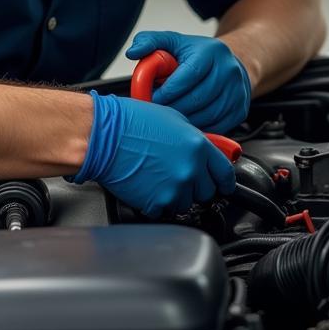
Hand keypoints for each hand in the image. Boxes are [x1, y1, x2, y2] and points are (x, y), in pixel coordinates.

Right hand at [71, 92, 235, 218]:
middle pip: (206, 192)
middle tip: (179, 175)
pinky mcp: (156, 203)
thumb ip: (194, 139)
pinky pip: (163, 210)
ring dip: (176, 195)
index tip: (222, 184)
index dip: (224, 180)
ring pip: (186, 204)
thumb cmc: (131, 122)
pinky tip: (146, 185)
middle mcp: (190, 169)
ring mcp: (174, 189)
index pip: (225, 173)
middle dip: (196, 186)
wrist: (104, 136)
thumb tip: (203, 152)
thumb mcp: (173, 119)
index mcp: (198, 147)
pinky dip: (156, 202)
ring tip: (158, 178)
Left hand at [127, 30, 251, 133]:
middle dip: (173, 109)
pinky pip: (217, 126)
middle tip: (158, 113)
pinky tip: (187, 123)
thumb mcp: (172, 41)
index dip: (167, 91)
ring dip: (185, 121)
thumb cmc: (195, 54)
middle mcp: (228, 70)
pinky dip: (200, 128)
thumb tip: (132, 52)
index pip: (187, 76)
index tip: (152, 99)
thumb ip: (149, 42)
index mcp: (210, 52)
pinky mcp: (241, 109)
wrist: (229, 62)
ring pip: (207, 115)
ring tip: (171, 118)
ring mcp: (238, 91)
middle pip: (197, 99)